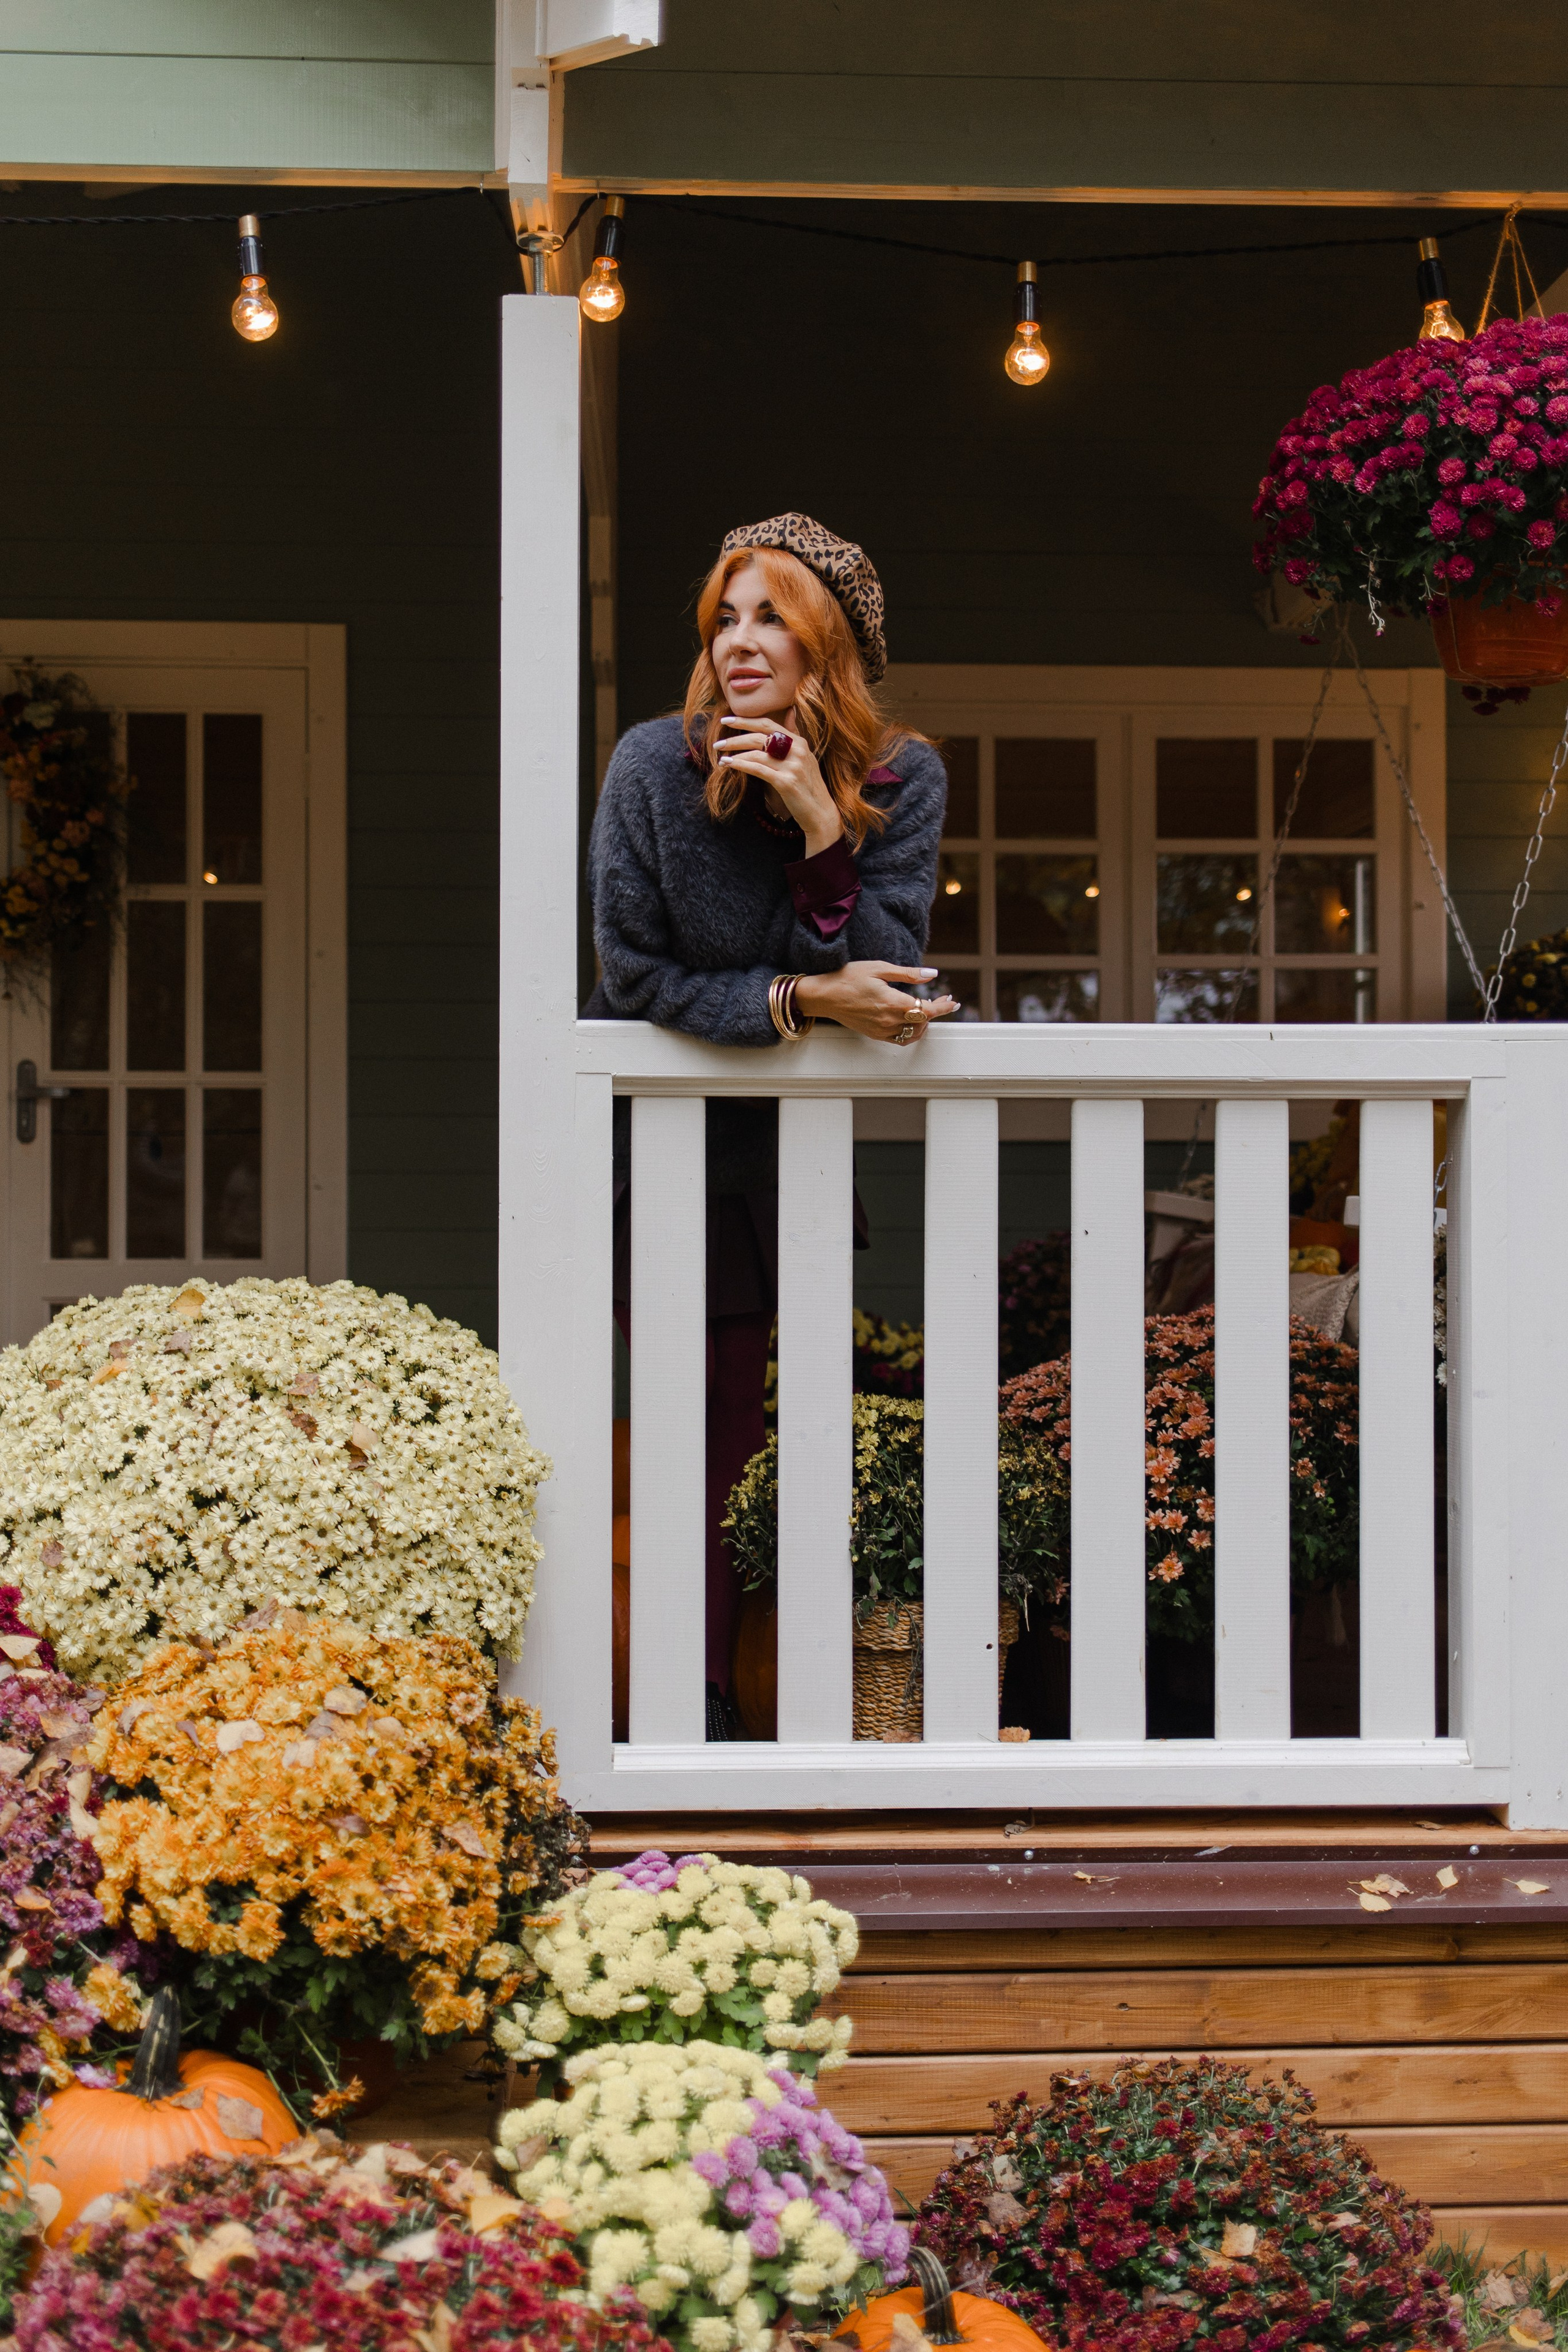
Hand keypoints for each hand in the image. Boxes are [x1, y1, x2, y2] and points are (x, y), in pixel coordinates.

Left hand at [714, 714, 839, 856]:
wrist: (820, 812)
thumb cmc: (807, 786)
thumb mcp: (804, 758)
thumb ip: (792, 739)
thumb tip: (786, 715)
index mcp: (799, 742)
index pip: (768, 724)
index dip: (745, 720)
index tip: (726, 720)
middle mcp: (797, 750)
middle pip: (759, 736)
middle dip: (735, 736)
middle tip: (717, 741)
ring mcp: (792, 766)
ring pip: (756, 752)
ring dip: (734, 753)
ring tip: (720, 756)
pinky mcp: (786, 782)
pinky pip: (757, 769)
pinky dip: (740, 765)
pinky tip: (728, 764)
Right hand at [794, 963, 958, 1042]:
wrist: (823, 995)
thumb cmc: (848, 977)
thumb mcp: (879, 968)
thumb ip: (908, 973)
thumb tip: (932, 974)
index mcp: (892, 1002)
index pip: (927, 1010)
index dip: (943, 1007)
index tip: (953, 1002)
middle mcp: (888, 1020)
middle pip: (923, 1022)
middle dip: (936, 1011)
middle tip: (942, 999)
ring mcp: (881, 1030)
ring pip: (913, 1033)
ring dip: (924, 1023)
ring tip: (926, 1009)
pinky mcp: (875, 1035)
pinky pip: (900, 1039)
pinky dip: (910, 1031)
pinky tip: (910, 1020)